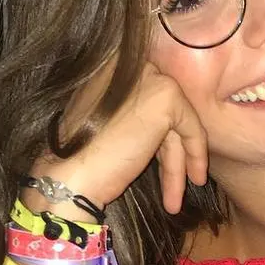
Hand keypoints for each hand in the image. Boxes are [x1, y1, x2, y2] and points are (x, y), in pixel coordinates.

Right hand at [29, 59, 208, 216]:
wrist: (69, 176)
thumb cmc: (82, 159)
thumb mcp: (108, 123)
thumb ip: (133, 112)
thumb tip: (168, 125)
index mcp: (110, 65)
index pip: (148, 100)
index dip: (160, 136)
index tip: (164, 164)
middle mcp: (130, 64)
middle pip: (163, 113)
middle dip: (170, 154)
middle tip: (174, 187)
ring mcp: (148, 76)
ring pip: (175, 124)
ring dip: (176, 164)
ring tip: (174, 200)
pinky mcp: (166, 96)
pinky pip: (191, 128)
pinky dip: (194, 155)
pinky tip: (191, 181)